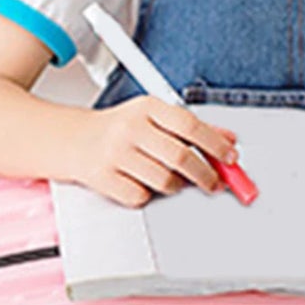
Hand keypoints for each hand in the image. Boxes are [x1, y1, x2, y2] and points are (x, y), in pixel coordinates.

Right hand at [76, 98, 237, 207]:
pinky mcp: (103, 178)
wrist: (73, 139)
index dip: (216, 145)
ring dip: (177, 186)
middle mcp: (130, 128)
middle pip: (181, 157)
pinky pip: (141, 196)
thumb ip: (192, 128)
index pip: (191, 126)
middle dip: (206, 174)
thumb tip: (228, 139)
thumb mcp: (155, 117)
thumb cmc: (119, 128)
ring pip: (164, 181)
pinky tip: (144, 183)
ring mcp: (115, 154)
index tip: (230, 158)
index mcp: (147, 107)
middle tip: (215, 182)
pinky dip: (149, 194)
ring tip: (175, 180)